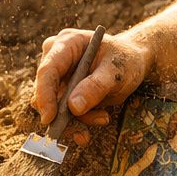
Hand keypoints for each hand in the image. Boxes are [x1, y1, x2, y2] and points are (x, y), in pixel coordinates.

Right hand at [33, 28, 151, 143]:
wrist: (132, 63)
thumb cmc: (125, 60)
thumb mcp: (117, 71)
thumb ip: (96, 87)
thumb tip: (73, 107)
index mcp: (67, 43)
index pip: (47, 70)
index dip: (44, 95)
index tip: (49, 119)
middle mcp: (57, 58)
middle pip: (47, 92)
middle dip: (63, 115)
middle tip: (84, 132)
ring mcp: (58, 76)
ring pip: (54, 107)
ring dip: (76, 120)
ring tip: (103, 118)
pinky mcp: (63, 91)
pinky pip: (63, 113)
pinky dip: (79, 121)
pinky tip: (100, 117)